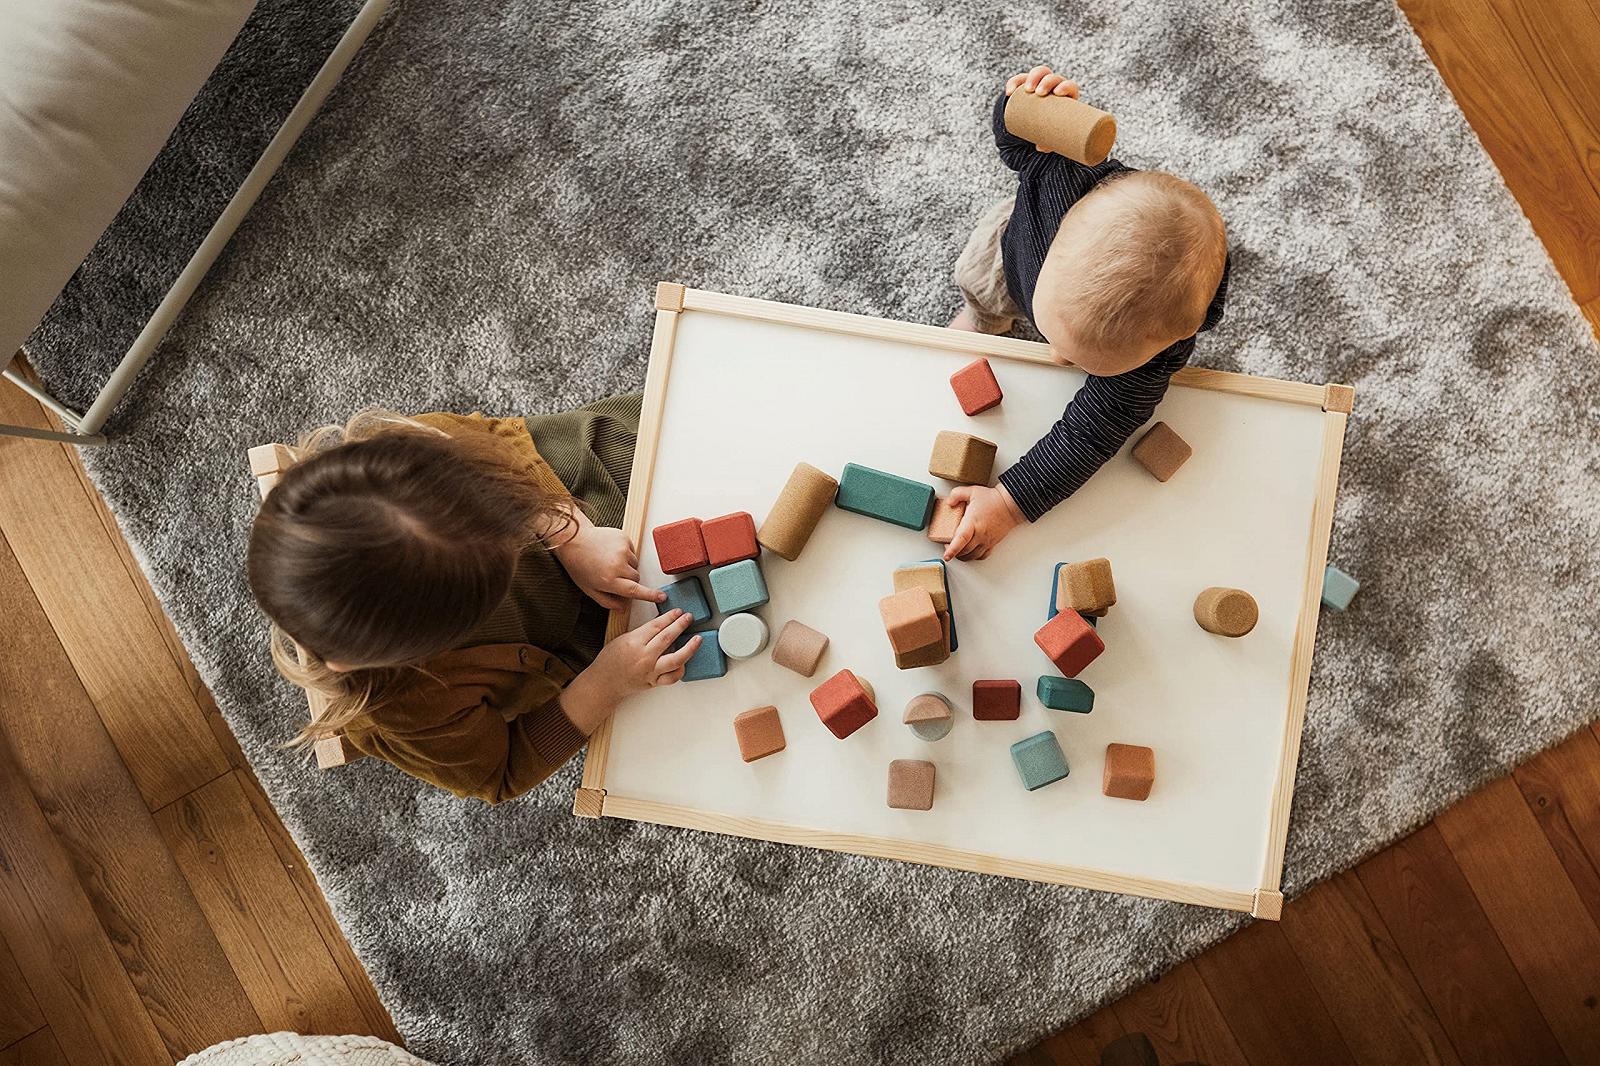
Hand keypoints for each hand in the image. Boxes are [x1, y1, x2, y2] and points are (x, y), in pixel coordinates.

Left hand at [551, 509, 664, 609]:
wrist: (574, 540)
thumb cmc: (579, 565)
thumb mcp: (589, 589)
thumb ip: (607, 601)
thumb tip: (623, 609)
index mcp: (608, 580)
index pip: (634, 590)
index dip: (650, 595)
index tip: (662, 597)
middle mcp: (617, 565)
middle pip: (636, 578)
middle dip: (629, 580)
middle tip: (614, 576)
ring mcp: (622, 550)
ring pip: (635, 565)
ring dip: (627, 566)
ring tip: (610, 562)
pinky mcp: (624, 539)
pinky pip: (632, 552)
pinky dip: (625, 554)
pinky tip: (611, 552)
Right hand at [560, 610, 699, 731]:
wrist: (604, 683)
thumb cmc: (610, 660)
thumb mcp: (623, 639)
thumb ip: (642, 632)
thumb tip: (661, 624)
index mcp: (634, 642)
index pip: (657, 626)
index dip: (670, 617)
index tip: (678, 611)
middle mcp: (644, 657)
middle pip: (668, 637)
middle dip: (681, 625)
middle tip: (689, 617)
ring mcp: (650, 671)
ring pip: (676, 659)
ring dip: (690, 648)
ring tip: (698, 639)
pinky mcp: (653, 682)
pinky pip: (672, 677)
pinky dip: (680, 669)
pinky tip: (684, 661)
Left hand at [943, 484, 1025, 560]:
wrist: (1010, 504)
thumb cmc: (993, 499)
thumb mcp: (972, 491)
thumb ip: (957, 494)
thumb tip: (948, 502)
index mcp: (972, 522)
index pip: (961, 539)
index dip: (952, 549)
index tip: (946, 556)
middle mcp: (980, 534)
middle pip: (964, 550)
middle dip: (953, 552)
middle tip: (946, 546)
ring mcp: (986, 540)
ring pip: (972, 555)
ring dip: (962, 556)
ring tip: (956, 551)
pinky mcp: (992, 543)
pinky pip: (982, 556)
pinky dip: (974, 557)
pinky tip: (970, 553)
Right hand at [1004, 66, 1078, 154]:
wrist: (1034, 126)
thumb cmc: (1049, 132)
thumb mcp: (1052, 136)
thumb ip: (1050, 142)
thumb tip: (1042, 147)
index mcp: (1066, 98)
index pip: (1069, 86)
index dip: (1065, 86)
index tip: (1058, 93)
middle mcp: (1054, 87)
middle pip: (1053, 77)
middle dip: (1047, 81)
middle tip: (1039, 92)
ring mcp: (1040, 83)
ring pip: (1039, 73)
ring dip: (1033, 78)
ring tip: (1027, 89)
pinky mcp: (1025, 85)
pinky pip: (1019, 80)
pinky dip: (1014, 84)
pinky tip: (1009, 92)